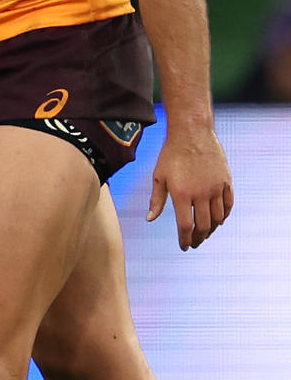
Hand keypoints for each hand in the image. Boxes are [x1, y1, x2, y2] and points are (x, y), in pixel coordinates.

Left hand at [146, 128, 233, 249]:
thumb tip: (150, 219)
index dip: (185, 239)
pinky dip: (224, 216)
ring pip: (218, 218)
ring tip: (205, 233)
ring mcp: (216, 187)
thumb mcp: (159, 176)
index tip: (184, 246)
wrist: (192, 132)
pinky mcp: (226, 181)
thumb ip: (156, 200)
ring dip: (212, 229)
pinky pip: (228, 204)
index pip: (186, 226)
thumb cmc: (171, 154)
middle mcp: (201, 193)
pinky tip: (218, 220)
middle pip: (204, 226)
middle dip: (198, 238)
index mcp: (182, 194)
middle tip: (194, 243)